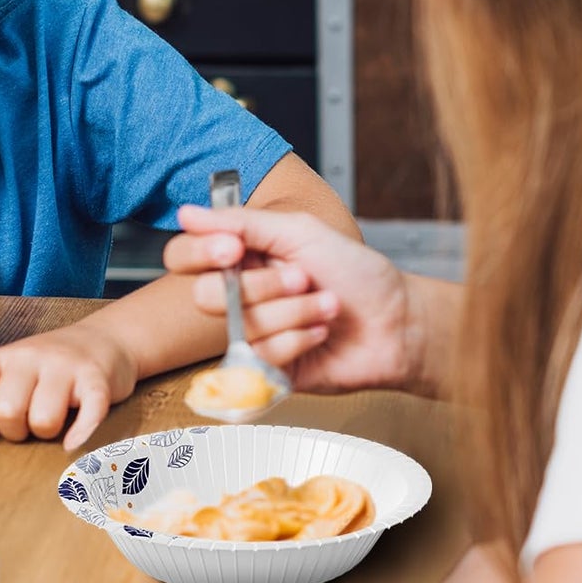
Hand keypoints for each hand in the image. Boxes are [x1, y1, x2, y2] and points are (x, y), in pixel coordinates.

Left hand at [0, 324, 137, 452]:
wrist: (106, 339)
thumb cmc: (53, 368)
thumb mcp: (15, 372)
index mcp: (3, 357)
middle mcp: (30, 356)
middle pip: (6, 410)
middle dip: (16, 431)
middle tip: (29, 425)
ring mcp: (64, 365)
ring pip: (43, 420)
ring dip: (48, 433)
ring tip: (56, 423)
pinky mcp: (96, 378)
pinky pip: (87, 414)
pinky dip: (80, 435)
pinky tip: (75, 441)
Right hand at [163, 204, 421, 393]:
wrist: (397, 321)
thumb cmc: (356, 274)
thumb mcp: (300, 232)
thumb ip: (242, 222)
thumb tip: (187, 213)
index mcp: (240, 258)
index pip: (184, 256)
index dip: (201, 254)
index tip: (233, 249)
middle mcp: (239, 295)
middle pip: (205, 297)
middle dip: (261, 286)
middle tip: (302, 277)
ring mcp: (251, 334)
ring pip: (241, 326)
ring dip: (294, 312)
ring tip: (326, 305)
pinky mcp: (266, 369)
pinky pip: (262, 355)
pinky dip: (299, 339)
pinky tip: (321, 333)